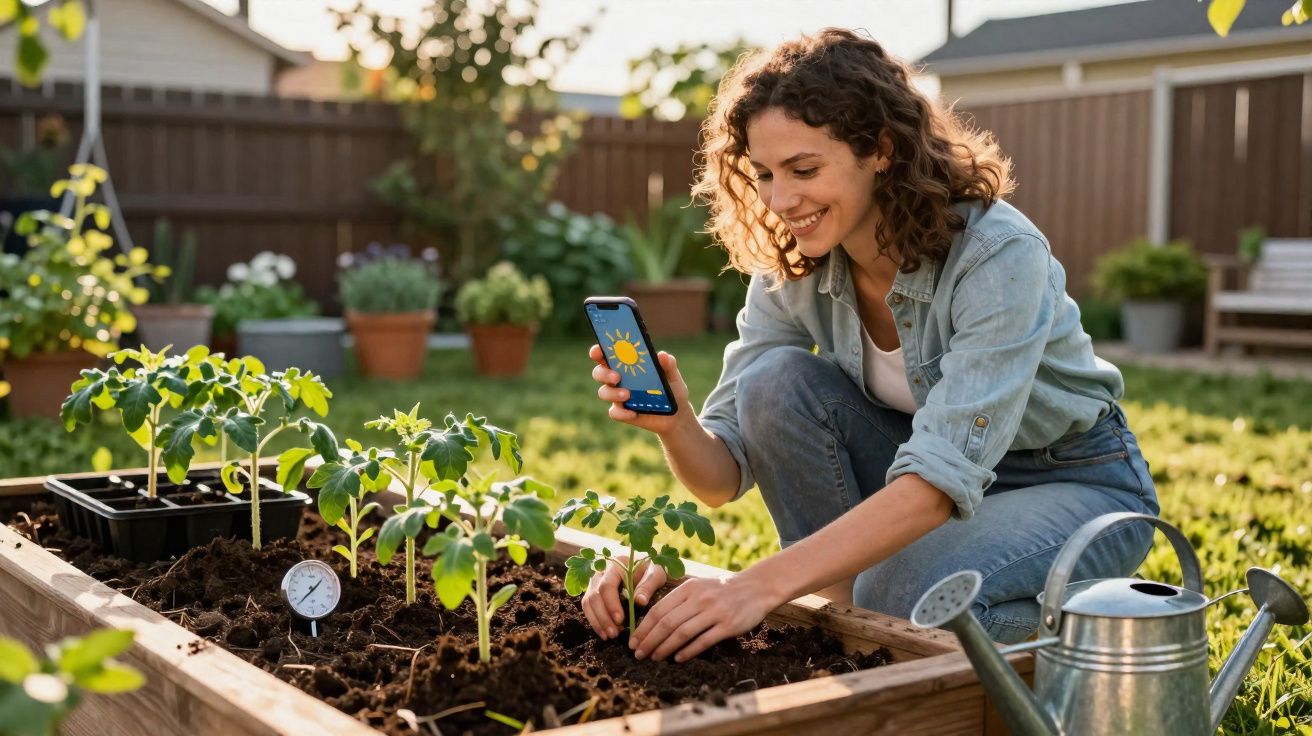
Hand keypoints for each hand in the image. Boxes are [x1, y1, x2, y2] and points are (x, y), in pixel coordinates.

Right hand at [580, 555, 666, 639]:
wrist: (645, 567)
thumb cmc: (651, 570)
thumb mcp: (656, 574)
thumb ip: (648, 585)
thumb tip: (640, 601)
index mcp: (616, 564)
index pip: (607, 586)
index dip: (611, 604)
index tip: (620, 620)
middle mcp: (601, 571)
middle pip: (594, 596)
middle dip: (603, 617)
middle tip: (615, 633)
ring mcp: (595, 581)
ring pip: (588, 603)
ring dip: (597, 621)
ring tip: (610, 636)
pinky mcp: (593, 591)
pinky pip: (588, 607)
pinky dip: (594, 621)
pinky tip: (604, 633)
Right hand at [590, 345, 691, 436]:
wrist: (676, 415)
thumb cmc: (671, 390)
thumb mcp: (673, 376)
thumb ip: (668, 365)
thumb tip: (662, 355)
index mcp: (626, 365)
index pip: (606, 355)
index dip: (598, 351)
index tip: (597, 351)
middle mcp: (618, 379)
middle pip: (599, 372)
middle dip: (603, 373)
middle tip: (616, 377)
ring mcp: (618, 397)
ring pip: (604, 392)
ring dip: (612, 393)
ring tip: (627, 395)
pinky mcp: (623, 413)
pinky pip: (615, 412)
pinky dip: (622, 413)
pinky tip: (633, 413)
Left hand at [628, 572, 779, 662]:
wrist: (757, 588)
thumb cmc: (722, 589)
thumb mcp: (699, 586)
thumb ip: (679, 599)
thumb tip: (652, 620)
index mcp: (689, 588)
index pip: (659, 609)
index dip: (643, 627)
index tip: (633, 641)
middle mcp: (700, 598)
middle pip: (667, 623)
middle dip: (649, 640)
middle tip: (638, 654)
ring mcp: (714, 612)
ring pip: (682, 633)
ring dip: (664, 648)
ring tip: (654, 658)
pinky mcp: (728, 625)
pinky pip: (703, 641)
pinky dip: (688, 651)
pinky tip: (677, 659)